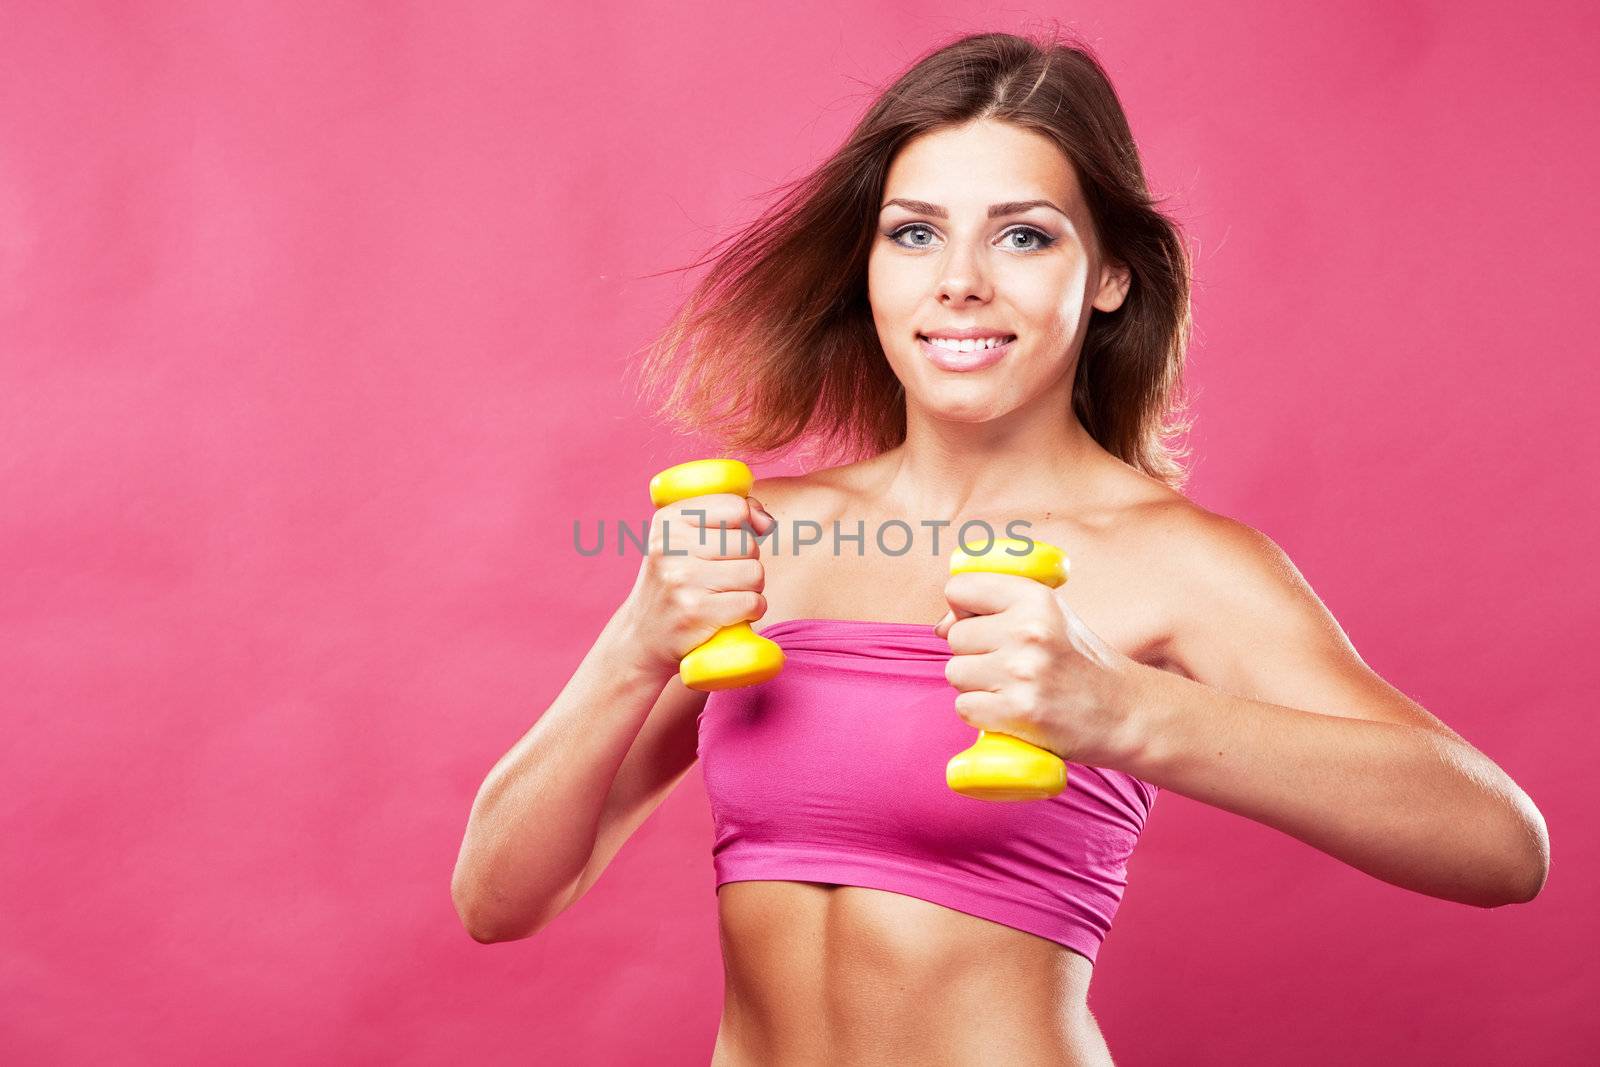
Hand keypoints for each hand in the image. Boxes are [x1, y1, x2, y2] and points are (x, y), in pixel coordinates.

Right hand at [618, 493, 774, 678]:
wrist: (642, 636)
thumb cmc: (676, 582)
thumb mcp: (685, 539)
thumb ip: (730, 516)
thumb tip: (766, 521)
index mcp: (668, 520)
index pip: (736, 507)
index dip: (749, 524)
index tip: (735, 542)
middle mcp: (671, 546)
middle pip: (748, 544)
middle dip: (746, 563)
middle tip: (721, 578)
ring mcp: (682, 579)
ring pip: (755, 573)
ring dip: (751, 589)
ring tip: (725, 595)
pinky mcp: (695, 611)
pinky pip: (753, 602)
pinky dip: (752, 610)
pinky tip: (730, 614)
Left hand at [933, 571, 1144, 769]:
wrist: (1125, 713)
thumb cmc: (1079, 664)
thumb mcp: (1049, 618)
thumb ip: (996, 610)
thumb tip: (939, 625)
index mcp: (1036, 598)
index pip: (959, 588)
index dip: (963, 609)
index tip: (982, 624)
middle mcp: (1029, 630)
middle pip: (955, 637)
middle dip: (973, 653)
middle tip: (1010, 666)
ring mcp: (1022, 672)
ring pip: (955, 673)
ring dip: (975, 685)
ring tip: (1012, 688)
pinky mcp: (1018, 711)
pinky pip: (965, 707)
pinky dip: (982, 714)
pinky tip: (1011, 711)